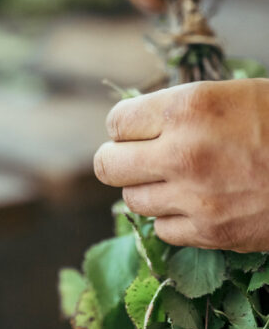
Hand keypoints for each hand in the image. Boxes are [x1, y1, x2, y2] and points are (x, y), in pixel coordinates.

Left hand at [94, 79, 268, 251]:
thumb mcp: (221, 95)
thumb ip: (170, 111)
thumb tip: (130, 126)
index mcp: (185, 109)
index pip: (116, 122)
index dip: (123, 126)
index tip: (134, 129)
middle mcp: (182, 153)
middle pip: (108, 165)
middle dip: (118, 158)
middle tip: (136, 156)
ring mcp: (196, 198)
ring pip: (132, 199)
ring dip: (145, 187)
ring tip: (170, 177)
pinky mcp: (212, 234)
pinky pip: (162, 229)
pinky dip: (170, 216)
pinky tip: (191, 202)